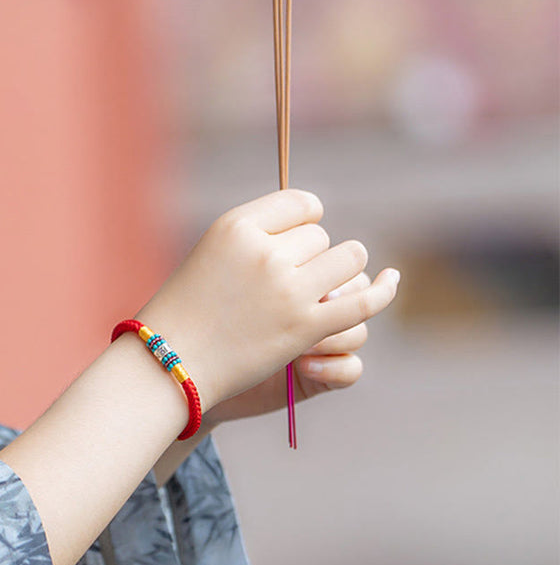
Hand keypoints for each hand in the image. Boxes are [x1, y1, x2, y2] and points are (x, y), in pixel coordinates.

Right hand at [134, 189, 399, 413]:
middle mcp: (264, 252)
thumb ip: (259, 231)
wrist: (171, 362)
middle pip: (321, 235)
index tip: (299, 236)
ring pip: (348, 258)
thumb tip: (313, 217)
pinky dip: (382, 291)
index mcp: (237, 225)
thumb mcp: (214, 249)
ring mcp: (287, 290)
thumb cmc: (189, 305)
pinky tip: (392, 280)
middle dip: (312, 255)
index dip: (305, 219)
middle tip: (286, 281)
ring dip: (341, 270)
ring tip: (322, 286)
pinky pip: (361, 302)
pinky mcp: (305, 328)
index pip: (300, 203)